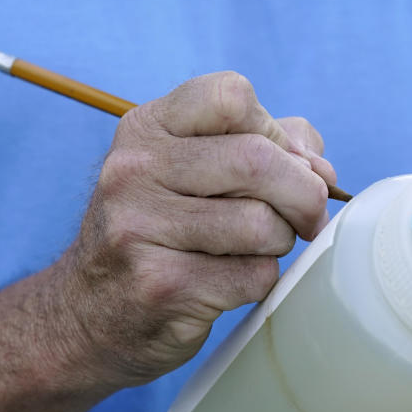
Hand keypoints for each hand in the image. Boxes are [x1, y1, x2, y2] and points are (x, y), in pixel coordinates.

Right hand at [50, 72, 336, 386]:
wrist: (89, 315)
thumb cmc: (161, 234)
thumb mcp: (192, 172)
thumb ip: (265, 148)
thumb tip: (321, 169)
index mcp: (145, 129)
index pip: (232, 96)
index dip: (276, 132)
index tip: (282, 164)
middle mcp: (133, 172)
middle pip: (258, 161)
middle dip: (303, 195)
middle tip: (305, 218)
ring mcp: (140, 229)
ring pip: (261, 225)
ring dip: (279, 244)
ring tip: (255, 251)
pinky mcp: (160, 286)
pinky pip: (253, 277)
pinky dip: (260, 282)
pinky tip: (230, 284)